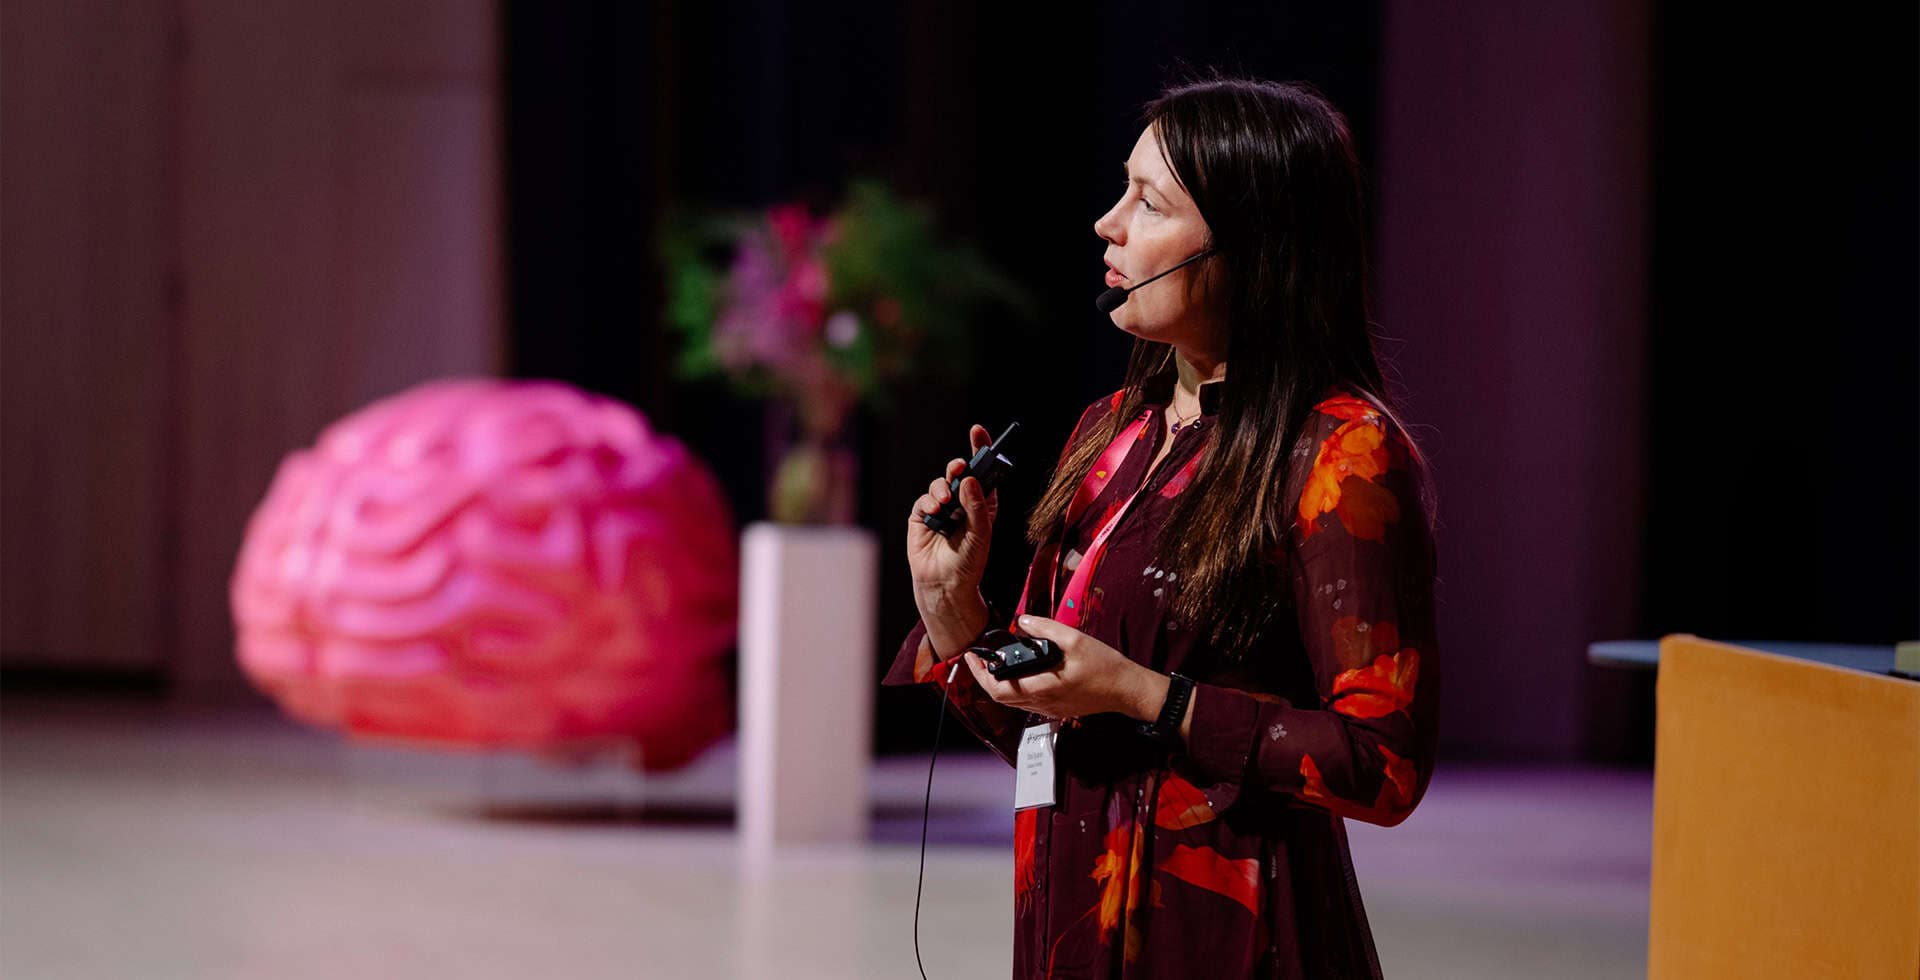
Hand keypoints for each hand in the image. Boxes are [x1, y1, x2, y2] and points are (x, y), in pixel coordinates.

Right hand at [906, 424, 997, 600]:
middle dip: (959, 466)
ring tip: (945, 502)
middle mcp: (962, 502)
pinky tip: (935, 512)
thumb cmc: (970, 561)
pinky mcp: (922, 516)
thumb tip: (970, 479)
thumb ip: (976, 505)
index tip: (977, 431)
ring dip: (942, 488)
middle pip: (960, 472)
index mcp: (982, 503)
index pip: (983, 471)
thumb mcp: (981, 532)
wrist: (945, 584)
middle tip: (960, 468)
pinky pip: (925, 500)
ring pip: (940, 483)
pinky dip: (930, 502)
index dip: (980, 449)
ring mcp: (941, 508)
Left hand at [961, 615, 1160, 721]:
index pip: (999, 689)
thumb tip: (1023, 621)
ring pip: (1013, 702)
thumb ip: (1045, 629)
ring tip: (997, 664)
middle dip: (986, 678)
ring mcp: (1050, 709)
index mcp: (1043, 688)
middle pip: (1001, 698)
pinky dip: (1016, 688)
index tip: (973, 657)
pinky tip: (1021, 673)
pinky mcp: (1057, 709)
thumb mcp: (1075, 640)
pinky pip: (1027, 702)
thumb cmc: (1105, 667)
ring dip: (1000, 684)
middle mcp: (1043, 703)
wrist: (1127, 689)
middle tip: (981, 659)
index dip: (980, 674)